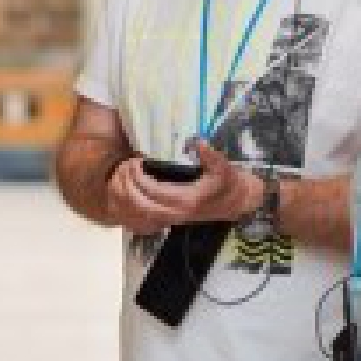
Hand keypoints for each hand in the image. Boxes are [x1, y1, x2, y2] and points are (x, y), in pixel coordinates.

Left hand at [104, 142, 260, 235]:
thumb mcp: (224, 168)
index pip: (154, 192)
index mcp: (186, 201)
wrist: (237, 202)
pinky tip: (128, 189)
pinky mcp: (170, 217)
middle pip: (141, 206)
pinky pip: (144, 216)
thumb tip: (199, 142)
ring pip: (140, 214)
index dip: (140, 178)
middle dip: (128, 187)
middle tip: (125, 167)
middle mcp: (176, 213)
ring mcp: (172, 218)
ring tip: (123, 176)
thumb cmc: (229, 184)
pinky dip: (132, 205)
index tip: (135, 161)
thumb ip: (212, 156)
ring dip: (127, 197)